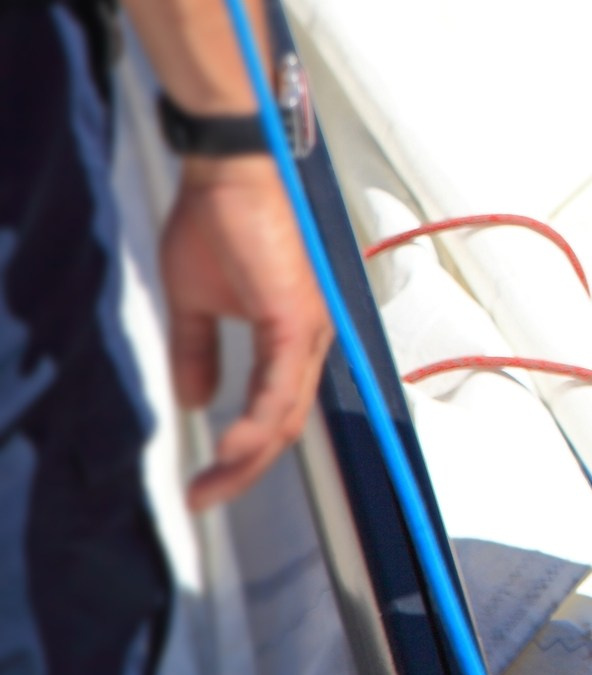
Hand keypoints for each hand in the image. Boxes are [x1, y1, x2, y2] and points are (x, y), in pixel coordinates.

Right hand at [161, 155, 332, 509]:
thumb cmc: (218, 225)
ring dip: (249, 458)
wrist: (228, 176)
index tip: (206, 484)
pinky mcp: (295, 317)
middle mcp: (311, 338)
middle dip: (246, 470)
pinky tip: (233, 449)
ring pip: (287, 415)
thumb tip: (196, 401)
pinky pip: (282, 386)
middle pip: (286, 424)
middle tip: (206, 498)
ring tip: (212, 486)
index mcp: (293, 337)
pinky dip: (257, 423)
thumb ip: (199, 353)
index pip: (276, 412)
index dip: (244, 455)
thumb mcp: (197, 304)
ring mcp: (308, 329)